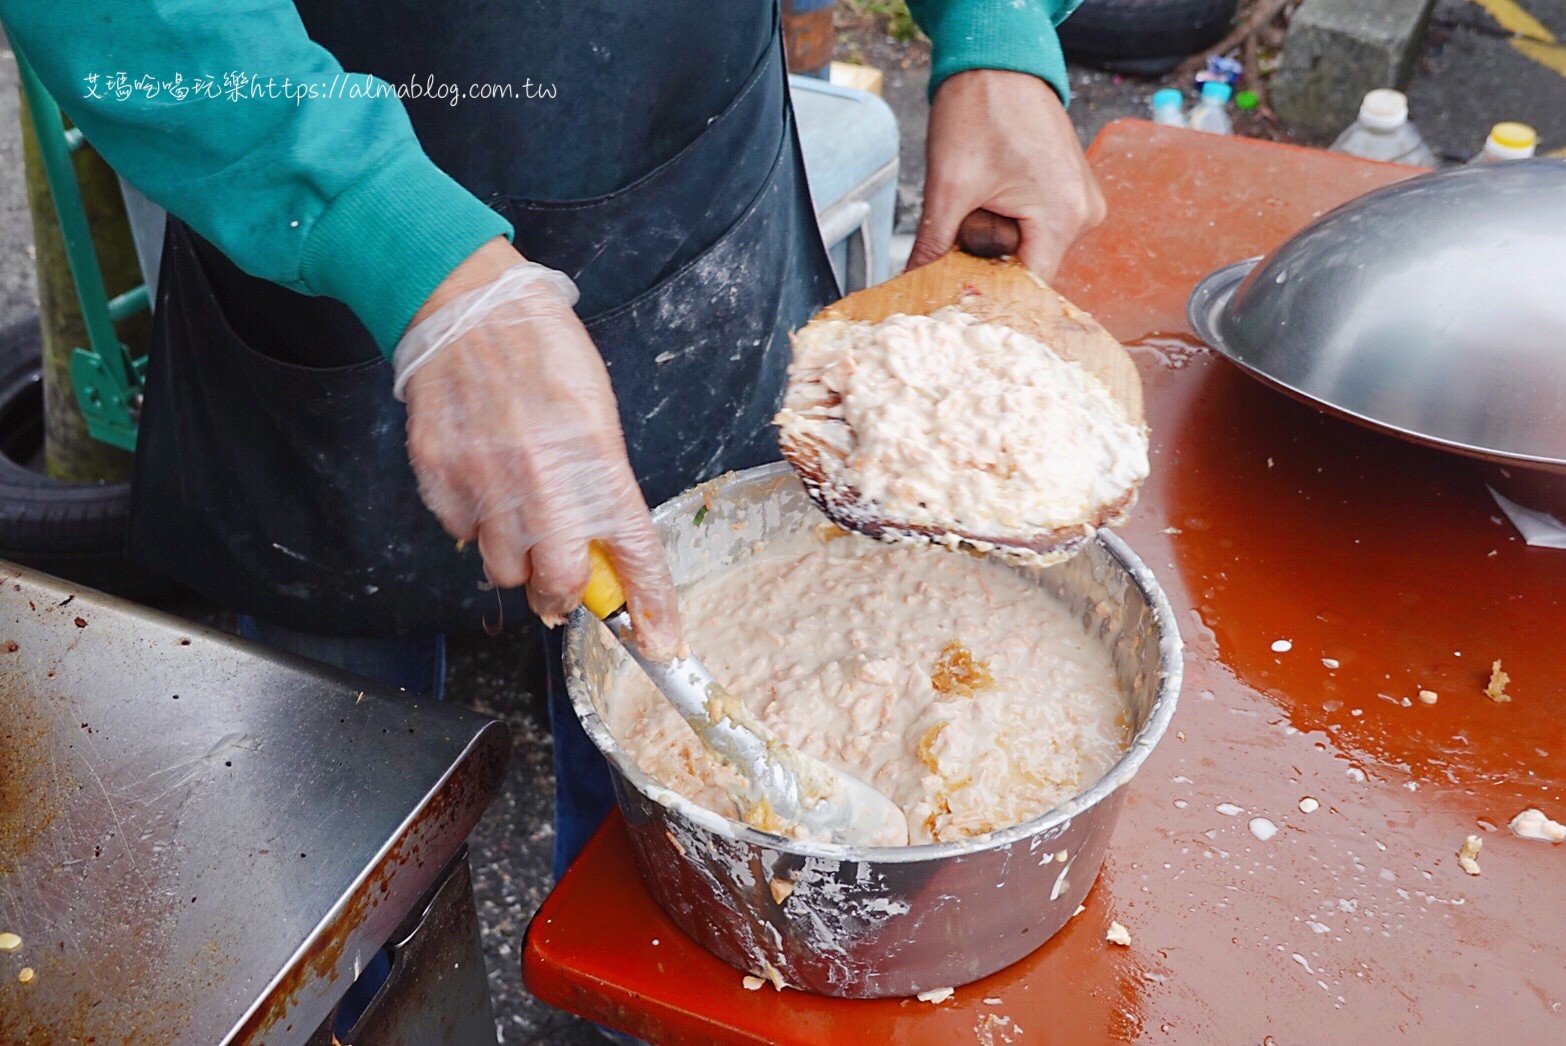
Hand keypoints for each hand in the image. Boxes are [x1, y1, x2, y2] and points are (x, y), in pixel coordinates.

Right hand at [398, 238, 680, 655]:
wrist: (470, 307)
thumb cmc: (543, 350)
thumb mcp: (597, 413)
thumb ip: (602, 481)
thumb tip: (601, 540)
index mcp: (598, 466)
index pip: (636, 557)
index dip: (652, 609)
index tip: (662, 645)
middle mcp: (543, 487)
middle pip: (559, 586)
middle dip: (564, 590)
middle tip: (562, 572)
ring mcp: (487, 487)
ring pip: (504, 570)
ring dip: (516, 556)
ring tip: (516, 509)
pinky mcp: (441, 481)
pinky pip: (460, 533)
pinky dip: (474, 521)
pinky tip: (481, 479)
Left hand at [910, 70, 1105, 279]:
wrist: (997, 62)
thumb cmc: (978, 110)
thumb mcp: (948, 187)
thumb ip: (933, 246)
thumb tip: (911, 285)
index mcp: (1063, 216)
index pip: (1028, 287)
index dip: (989, 293)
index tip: (955, 295)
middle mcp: (1085, 214)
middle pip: (1029, 268)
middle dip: (989, 258)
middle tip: (960, 226)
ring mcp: (1083, 202)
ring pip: (1032, 248)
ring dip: (999, 237)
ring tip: (980, 198)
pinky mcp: (1072, 191)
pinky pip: (1039, 227)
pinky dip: (1011, 221)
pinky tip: (993, 194)